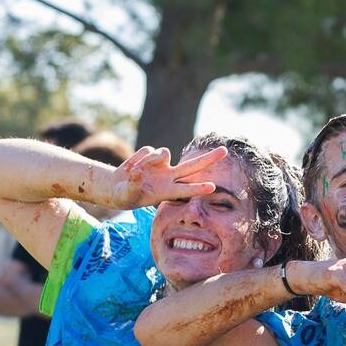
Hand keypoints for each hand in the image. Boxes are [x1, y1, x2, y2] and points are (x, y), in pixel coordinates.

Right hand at [101, 145, 227, 209]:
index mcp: (168, 191)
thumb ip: (134, 184)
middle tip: (225, 151)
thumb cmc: (126, 195)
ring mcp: (162, 164)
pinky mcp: (152, 154)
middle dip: (209, 158)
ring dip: (148, 160)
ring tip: (135, 171)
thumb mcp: (128, 194)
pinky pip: (147, 150)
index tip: (212, 187)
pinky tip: (131, 167)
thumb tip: (139, 170)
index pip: (186, 189)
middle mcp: (169, 176)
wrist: (119, 187)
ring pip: (163, 152)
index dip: (198, 188)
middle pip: (193, 165)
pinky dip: (137, 158)